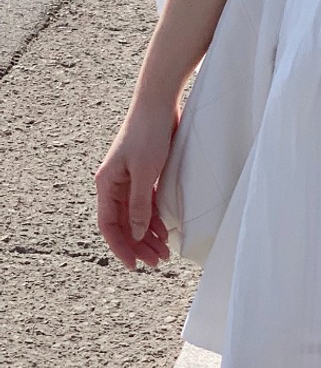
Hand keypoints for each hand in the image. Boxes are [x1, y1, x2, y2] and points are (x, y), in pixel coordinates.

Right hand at [95, 101, 177, 270]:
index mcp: (107, 184)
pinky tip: (166, 231)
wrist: (158, 102)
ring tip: (164, 253)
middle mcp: (114, 184)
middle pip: (123, 223)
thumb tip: (137, 233)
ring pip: (136, 215)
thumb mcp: (145, 172)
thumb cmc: (149, 133)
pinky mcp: (144, 173)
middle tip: (157, 262)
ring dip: (149, 234)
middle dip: (138, 244)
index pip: (109, 225)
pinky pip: (146, 203)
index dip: (120, 247)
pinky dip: (155, 218)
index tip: (133, 266)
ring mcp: (129, 179)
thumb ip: (139, 204)